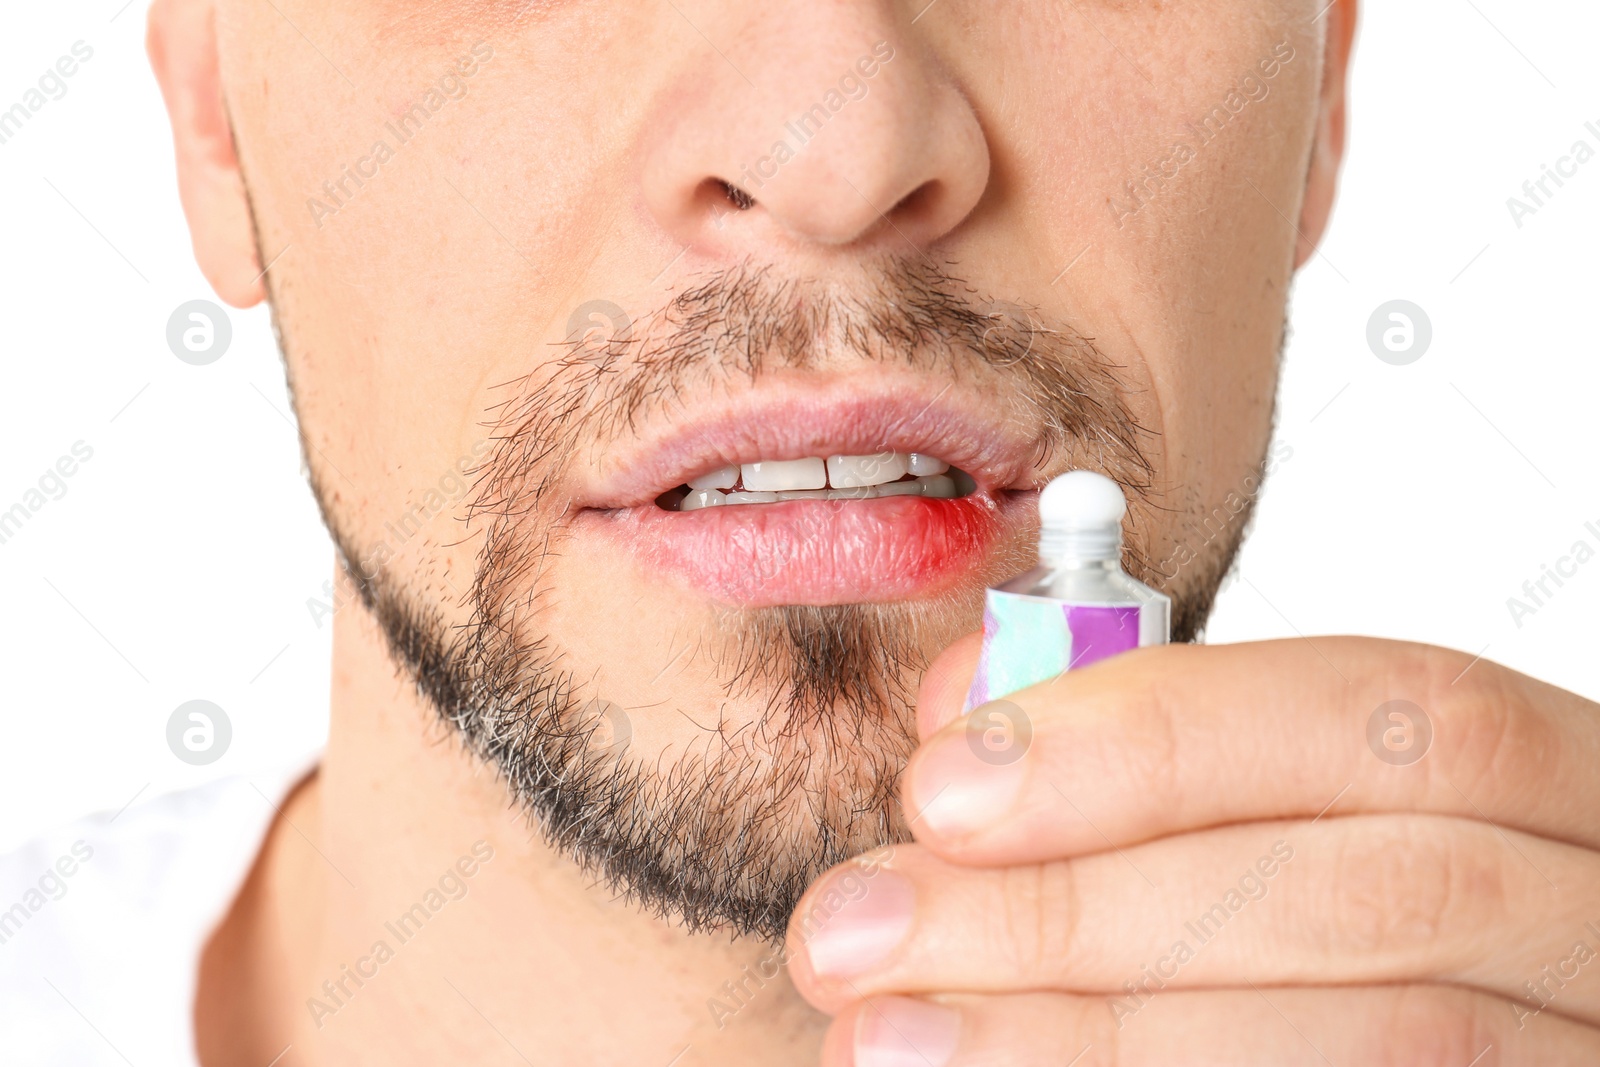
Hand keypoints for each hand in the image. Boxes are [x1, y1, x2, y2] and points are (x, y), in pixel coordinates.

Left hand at [784, 637, 1599, 1064]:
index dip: (1161, 737)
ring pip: (1386, 1045)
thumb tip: (960, 707)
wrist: (1372, 1026)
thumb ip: (1150, 757)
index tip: (942, 781)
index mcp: (1562, 790)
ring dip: (1097, 1037)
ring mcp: (1590, 1055)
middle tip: (853, 930)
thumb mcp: (1260, 811)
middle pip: (1379, 891)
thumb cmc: (1318, 918)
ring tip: (887, 1039)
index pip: (1395, 714)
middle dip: (1088, 907)